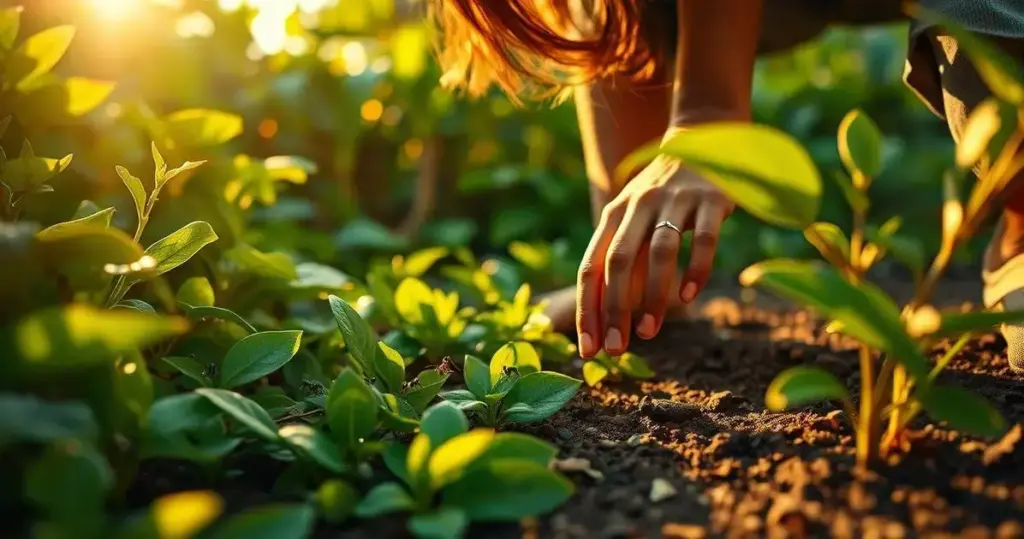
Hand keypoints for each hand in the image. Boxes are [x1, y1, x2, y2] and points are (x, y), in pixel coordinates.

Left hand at [576, 153, 734, 357]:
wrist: (702, 141)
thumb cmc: (661, 198)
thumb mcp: (633, 221)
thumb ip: (622, 262)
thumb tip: (608, 320)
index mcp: (614, 214)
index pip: (590, 267)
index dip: (587, 309)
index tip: (588, 348)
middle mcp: (639, 205)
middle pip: (619, 262)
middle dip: (614, 309)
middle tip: (616, 348)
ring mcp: (675, 200)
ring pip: (659, 253)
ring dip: (653, 296)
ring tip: (649, 332)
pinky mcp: (711, 199)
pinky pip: (704, 240)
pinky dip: (696, 270)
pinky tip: (688, 297)